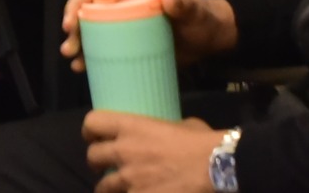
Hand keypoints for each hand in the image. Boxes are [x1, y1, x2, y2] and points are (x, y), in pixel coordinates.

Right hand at [61, 0, 236, 72]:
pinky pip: (98, 41)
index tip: (94, 2)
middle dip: (75, 13)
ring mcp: (120, 16)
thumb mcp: (195, 11)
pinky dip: (87, 53)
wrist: (206, 40)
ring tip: (69, 53)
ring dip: (76, 36)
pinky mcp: (121, 36)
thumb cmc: (200, 18)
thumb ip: (185, 4)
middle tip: (69, 31)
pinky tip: (80, 66)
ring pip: (89, 20)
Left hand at [82, 112, 220, 192]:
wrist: (217, 168)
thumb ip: (165, 128)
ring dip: (108, 188)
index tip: (95, 136)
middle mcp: (124, 152)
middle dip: (97, 162)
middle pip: (92, 157)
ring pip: (103, 187)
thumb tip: (167, 132)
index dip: (91, 130)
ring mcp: (129, 179)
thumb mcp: (181, 125)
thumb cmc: (202, 143)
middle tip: (105, 166)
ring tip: (116, 190)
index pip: (93, 122)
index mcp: (132, 127)